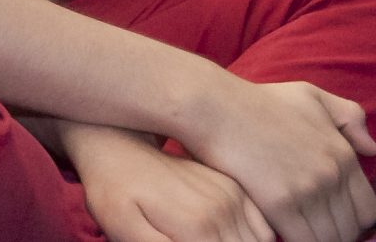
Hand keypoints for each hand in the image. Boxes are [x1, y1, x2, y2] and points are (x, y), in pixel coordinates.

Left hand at [69, 126, 266, 241]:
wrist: (115, 144)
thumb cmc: (112, 189)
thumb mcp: (123, 228)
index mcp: (198, 226)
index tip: (182, 240)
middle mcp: (223, 209)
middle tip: (194, 237)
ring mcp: (232, 194)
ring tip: (206, 237)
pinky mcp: (234, 186)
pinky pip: (264, 227)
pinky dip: (255, 238)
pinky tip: (226, 236)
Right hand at [175, 77, 375, 241]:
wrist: (214, 106)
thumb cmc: (257, 100)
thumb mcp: (310, 95)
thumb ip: (349, 117)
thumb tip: (372, 150)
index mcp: (343, 154)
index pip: (367, 211)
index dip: (352, 221)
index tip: (331, 219)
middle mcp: (332, 174)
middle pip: (348, 231)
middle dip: (333, 234)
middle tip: (310, 227)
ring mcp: (308, 189)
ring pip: (327, 239)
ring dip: (314, 239)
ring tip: (297, 231)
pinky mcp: (279, 202)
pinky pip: (302, 240)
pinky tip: (282, 233)